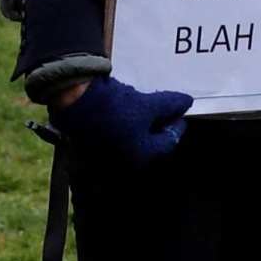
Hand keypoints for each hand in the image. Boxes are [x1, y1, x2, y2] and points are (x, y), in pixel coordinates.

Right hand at [51, 75, 190, 165]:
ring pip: (133, 137)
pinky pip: (117, 133)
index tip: (181, 111)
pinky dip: (125, 122)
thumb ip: (170, 105)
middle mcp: (126, 160)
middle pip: (149, 142)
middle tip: (164, 107)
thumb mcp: (148, 104)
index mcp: (142, 155)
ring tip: (144, 104)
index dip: (177, 125)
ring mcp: (108, 152)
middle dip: (158, 124)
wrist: (74, 101)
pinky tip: (124, 106)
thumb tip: (187, 102)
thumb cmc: (115, 108)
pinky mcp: (94, 142)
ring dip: (140, 122)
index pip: (168, 142)